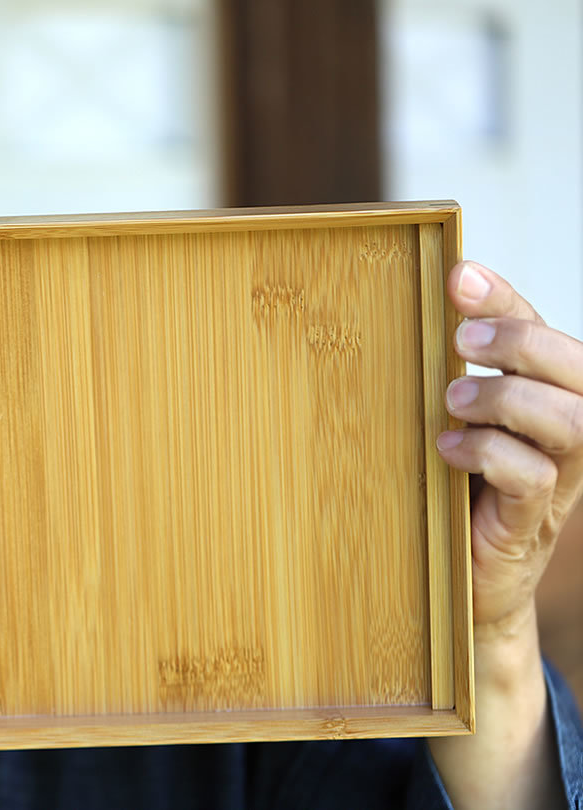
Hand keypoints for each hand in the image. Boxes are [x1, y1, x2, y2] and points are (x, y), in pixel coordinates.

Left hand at [430, 261, 577, 809]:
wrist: (464, 585)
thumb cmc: (452, 490)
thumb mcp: (450, 425)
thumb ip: (444, 379)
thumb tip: (394, 316)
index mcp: (546, 399)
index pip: (545, 332)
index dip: (508, 299)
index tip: (460, 274)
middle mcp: (566, 435)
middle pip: (578, 369)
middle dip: (521, 342)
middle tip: (463, 340)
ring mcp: (559, 481)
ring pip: (570, 420)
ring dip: (506, 398)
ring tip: (452, 399)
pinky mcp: (533, 522)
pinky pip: (535, 477)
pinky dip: (490, 454)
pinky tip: (447, 450)